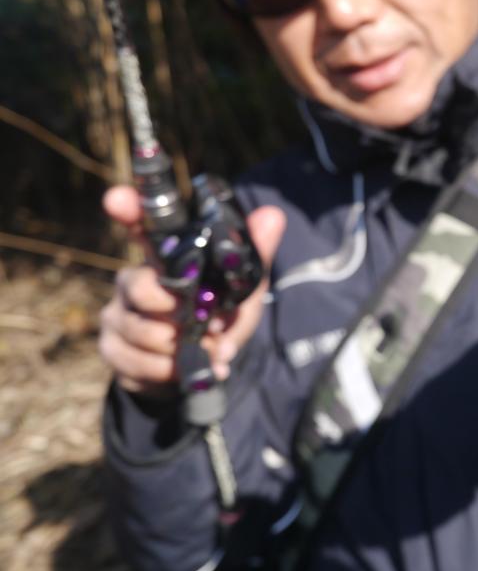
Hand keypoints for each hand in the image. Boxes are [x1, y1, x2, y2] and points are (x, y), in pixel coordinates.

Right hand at [98, 185, 286, 396]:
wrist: (201, 362)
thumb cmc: (219, 311)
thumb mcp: (243, 284)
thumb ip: (255, 252)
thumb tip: (272, 215)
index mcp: (163, 257)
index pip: (138, 226)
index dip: (127, 209)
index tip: (117, 200)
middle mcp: (132, 280)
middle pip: (138, 287)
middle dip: (176, 311)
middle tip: (203, 321)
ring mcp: (117, 314)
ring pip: (139, 330)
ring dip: (179, 347)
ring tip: (203, 346)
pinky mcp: (112, 349)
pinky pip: (134, 362)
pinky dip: (169, 371)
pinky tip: (185, 368)